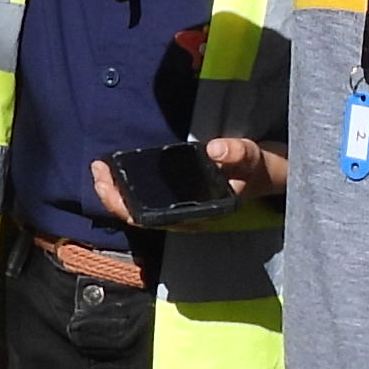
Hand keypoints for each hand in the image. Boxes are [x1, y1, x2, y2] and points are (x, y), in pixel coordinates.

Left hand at [85, 135, 285, 224]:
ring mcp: (179, 206)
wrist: (271, 175)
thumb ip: (238, 155)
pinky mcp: (179, 195)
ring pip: (139, 207)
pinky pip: (147, 196)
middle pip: (137, 215)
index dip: (123, 203)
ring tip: (101, 168)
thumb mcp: (254, 159)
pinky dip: (130, 184)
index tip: (107, 181)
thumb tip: (215, 150)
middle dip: (112, 195)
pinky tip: (120, 168)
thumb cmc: (259, 171)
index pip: (149, 218)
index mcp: (195, 214)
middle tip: (97, 168)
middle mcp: (183, 215)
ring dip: (117, 190)